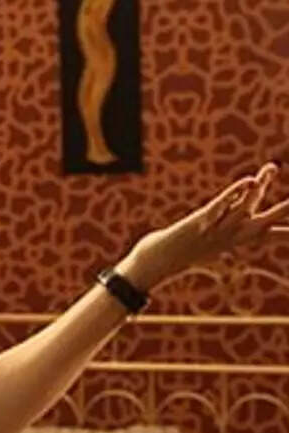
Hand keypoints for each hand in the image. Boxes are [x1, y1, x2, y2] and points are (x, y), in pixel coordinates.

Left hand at [122, 162, 288, 288]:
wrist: (156, 264)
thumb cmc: (178, 253)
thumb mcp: (205, 244)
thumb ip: (216, 233)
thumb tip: (219, 230)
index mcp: (235, 239)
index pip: (269, 234)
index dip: (286, 233)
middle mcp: (230, 235)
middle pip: (263, 218)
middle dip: (283, 208)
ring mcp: (216, 228)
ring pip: (244, 206)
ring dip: (258, 187)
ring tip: (270, 169)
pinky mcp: (201, 220)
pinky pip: (221, 204)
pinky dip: (235, 193)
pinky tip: (248, 181)